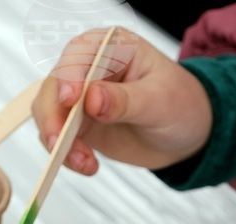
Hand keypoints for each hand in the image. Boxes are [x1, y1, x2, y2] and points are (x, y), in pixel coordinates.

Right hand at [32, 27, 211, 174]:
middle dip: (53, 118)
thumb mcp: (160, 101)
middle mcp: (89, 68)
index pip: (79, 53)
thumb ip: (126, 100)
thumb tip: (93, 100)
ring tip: (85, 162)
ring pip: (49, 115)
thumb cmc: (180, 103)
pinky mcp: (78, 125)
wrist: (186, 132)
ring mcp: (80, 98)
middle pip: (54, 87)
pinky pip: (59, 139)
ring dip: (59, 142)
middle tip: (60, 144)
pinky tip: (88, 165)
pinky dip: (66, 156)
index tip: (70, 100)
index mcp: (112, 47)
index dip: (68, 75)